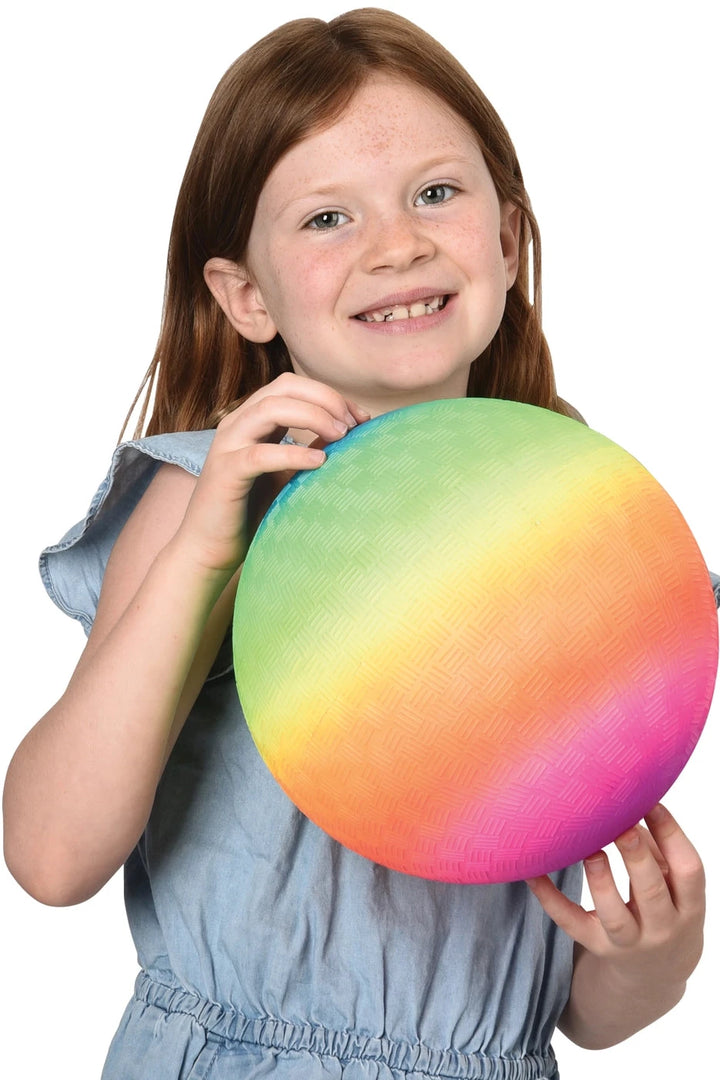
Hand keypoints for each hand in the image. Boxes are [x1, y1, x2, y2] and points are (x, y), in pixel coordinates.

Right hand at [173, 372, 368, 574]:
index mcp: (252, 420)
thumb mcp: (287, 474)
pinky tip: (319, 462)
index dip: (329, 395)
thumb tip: (347, 431)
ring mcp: (227, 446)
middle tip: (354, 423)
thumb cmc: (250, 511)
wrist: (208, 548)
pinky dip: (294, 453)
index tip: (361, 417)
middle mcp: (237, 424)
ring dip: (313, 416)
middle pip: (284, 387)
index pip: (292, 386)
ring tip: (342, 435)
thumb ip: (309, 449)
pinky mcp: (225, 473)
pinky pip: (261, 454)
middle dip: (325, 398)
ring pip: (270, 408)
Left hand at [527, 803, 704, 993]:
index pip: (688, 870)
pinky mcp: (597, 946)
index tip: (651, 803)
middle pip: (652, 892)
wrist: (654, 975)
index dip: (672, 835)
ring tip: (590, 851)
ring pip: (614, 915)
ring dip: (601, 882)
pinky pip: (571, 922)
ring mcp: (629, 942)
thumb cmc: (664, 911)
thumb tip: (635, 804)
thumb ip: (660, 851)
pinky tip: (533, 873)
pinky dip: (550, 898)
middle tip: (623, 826)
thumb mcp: (675, 888)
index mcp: (689, 906)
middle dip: (637, 858)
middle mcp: (662, 927)